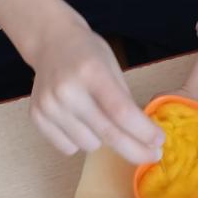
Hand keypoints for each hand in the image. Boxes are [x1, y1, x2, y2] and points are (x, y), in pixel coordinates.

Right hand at [0, 0, 164, 162]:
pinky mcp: (37, 117)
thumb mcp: (112, 66)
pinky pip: (68, 148)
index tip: (160, 142)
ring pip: (89, 145)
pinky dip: (80, 140)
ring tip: (97, 116)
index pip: (121, 111)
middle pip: (108, 134)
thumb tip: (145, 136)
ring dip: (102, 139)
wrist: (50, 42)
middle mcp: (67, 90)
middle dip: (135, 149)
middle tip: (152, 155)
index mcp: (91, 71)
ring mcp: (49, 105)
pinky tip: (78, 120)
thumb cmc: (87, 53)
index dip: (143, 131)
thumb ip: (125, 99)